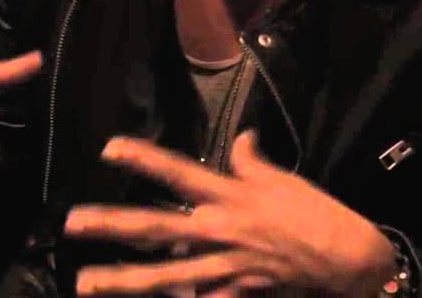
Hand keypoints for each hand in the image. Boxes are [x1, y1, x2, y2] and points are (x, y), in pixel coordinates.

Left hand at [64, 131, 396, 296]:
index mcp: (230, 197)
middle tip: (72, 223)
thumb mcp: (285, 180)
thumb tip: (242, 139)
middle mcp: (220, 231)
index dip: (144, 158)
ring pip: (165, 276)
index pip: (178, 173)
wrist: (349, 260)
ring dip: (123, 280)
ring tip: (87, 282)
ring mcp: (225, 268)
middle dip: (113, 225)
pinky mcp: (236, 293)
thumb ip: (254, 162)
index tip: (110, 149)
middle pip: (158, 227)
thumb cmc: (316, 214)